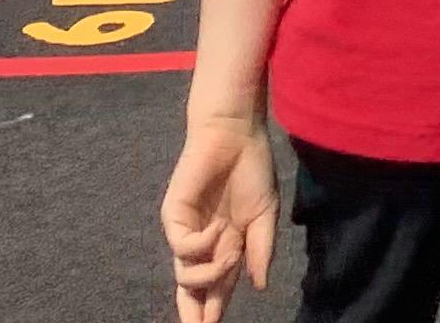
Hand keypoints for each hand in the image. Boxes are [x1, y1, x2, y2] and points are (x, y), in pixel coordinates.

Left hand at [160, 116, 276, 322]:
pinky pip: (183, 248)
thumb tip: (260, 286)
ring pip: (186, 276)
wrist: (235, 135)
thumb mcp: (266, 214)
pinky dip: (203, 245)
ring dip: (211, 273)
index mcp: (226, 246)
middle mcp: (203, 245)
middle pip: (192, 290)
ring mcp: (186, 232)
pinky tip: (220, 228)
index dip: (214, 310)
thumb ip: (262, 250)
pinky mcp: (173, 218)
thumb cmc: (252, 170)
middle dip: (194, 314)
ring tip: (233, 252)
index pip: (216, 288)